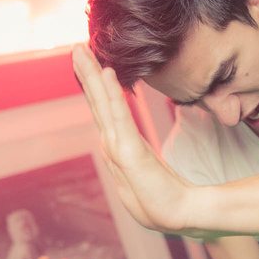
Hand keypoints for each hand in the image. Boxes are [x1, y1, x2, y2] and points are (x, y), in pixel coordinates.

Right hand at [71, 44, 194, 233]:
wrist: (181, 212)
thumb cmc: (166, 195)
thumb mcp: (146, 168)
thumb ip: (134, 152)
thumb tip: (127, 141)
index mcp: (118, 145)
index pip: (103, 109)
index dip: (93, 85)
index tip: (87, 60)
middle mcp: (114, 144)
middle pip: (97, 102)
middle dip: (85, 74)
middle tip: (77, 47)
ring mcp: (120, 148)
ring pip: (103, 104)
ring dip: (91, 77)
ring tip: (83, 52)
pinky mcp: (130, 153)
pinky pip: (120, 117)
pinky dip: (111, 94)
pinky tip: (106, 74)